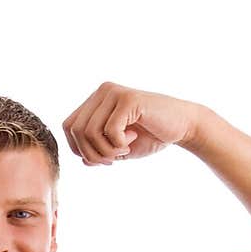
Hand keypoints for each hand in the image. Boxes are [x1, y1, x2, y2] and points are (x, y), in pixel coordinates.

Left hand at [62, 82, 197, 165]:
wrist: (182, 126)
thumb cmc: (150, 137)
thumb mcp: (118, 149)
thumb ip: (98, 152)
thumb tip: (83, 160)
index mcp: (96, 100)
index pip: (68, 127)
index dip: (80, 149)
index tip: (104, 157)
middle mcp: (102, 91)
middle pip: (75, 130)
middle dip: (92, 153)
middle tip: (114, 158)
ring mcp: (113, 92)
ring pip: (89, 132)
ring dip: (106, 151)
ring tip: (125, 149)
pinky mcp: (127, 99)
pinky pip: (109, 130)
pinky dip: (119, 144)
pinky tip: (133, 139)